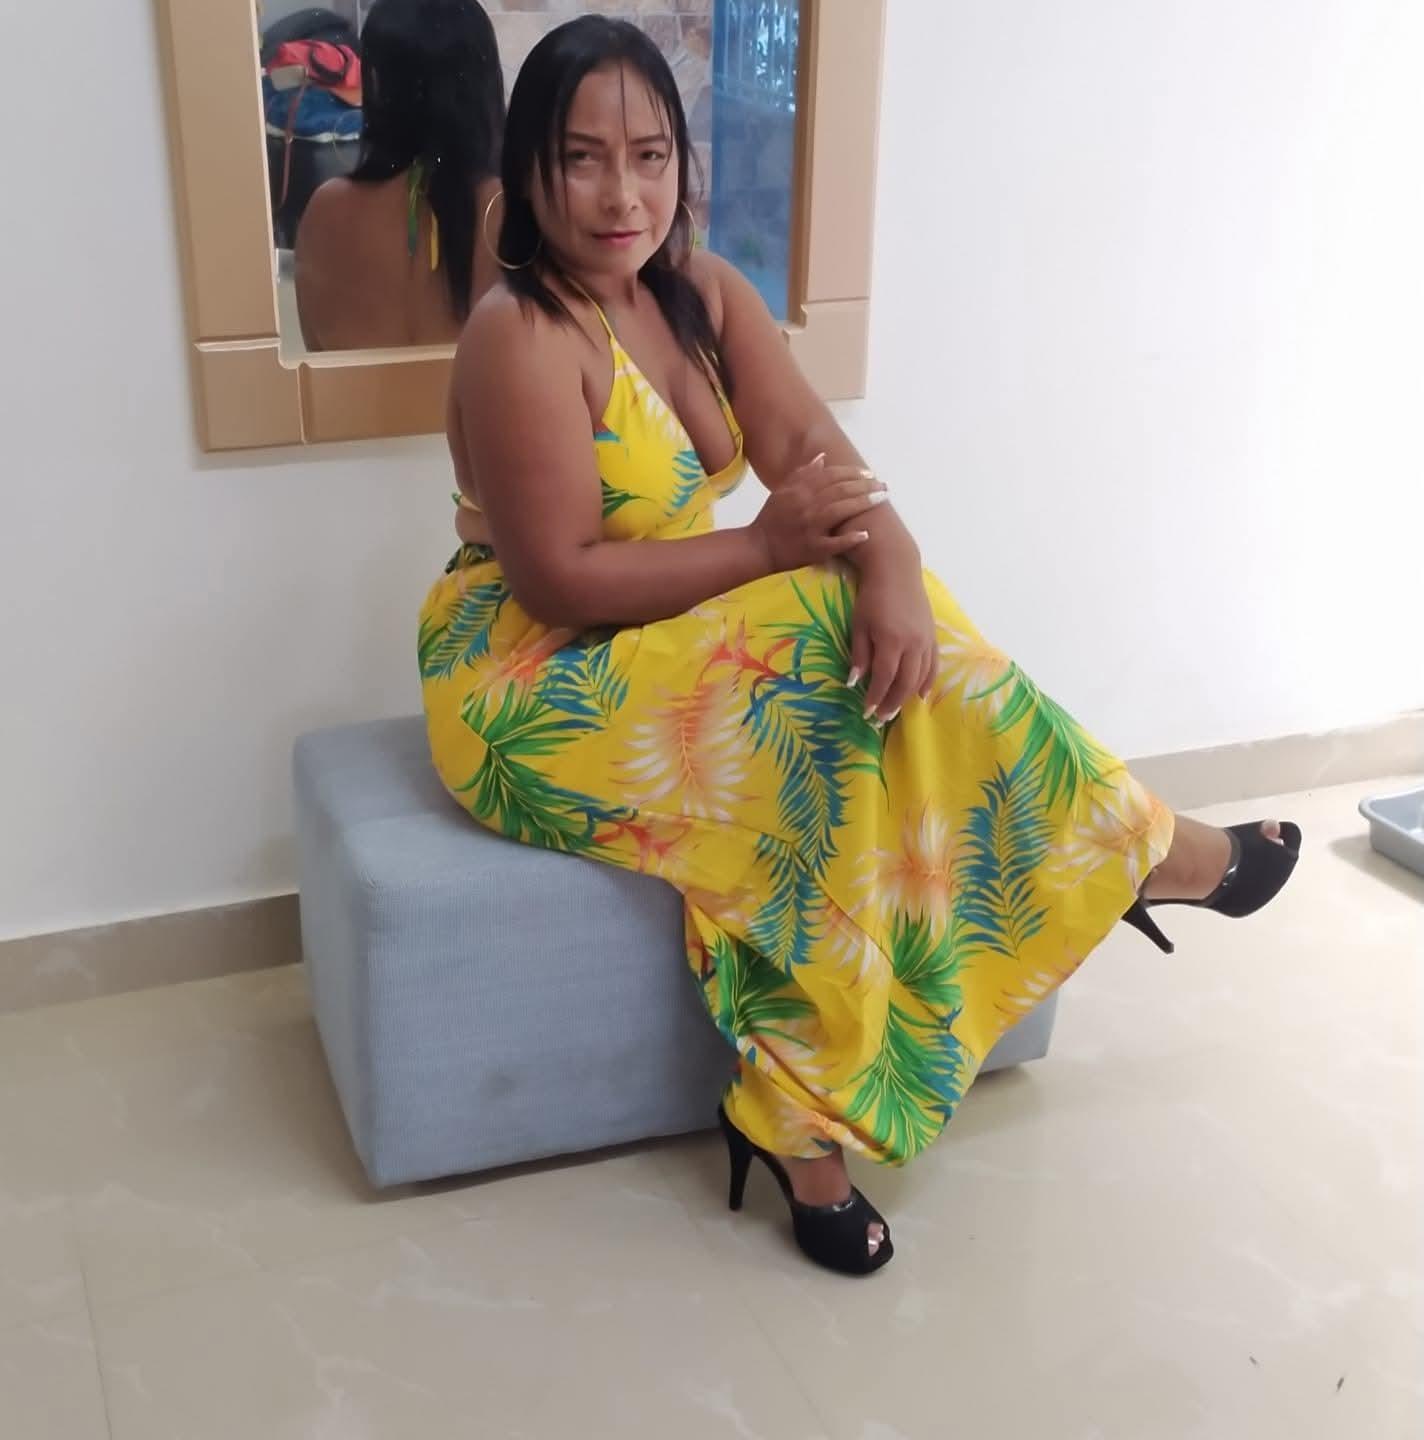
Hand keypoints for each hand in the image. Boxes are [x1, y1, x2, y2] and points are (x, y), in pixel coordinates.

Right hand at [748, 453, 887, 572]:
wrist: (758, 547)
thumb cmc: (771, 518)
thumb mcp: (782, 491)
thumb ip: (802, 474)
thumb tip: (822, 457)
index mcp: (799, 490)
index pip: (831, 476)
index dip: (852, 473)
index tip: (869, 474)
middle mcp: (806, 506)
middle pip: (840, 490)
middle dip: (865, 485)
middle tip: (883, 486)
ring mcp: (810, 528)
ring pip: (840, 510)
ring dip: (863, 503)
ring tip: (881, 499)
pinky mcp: (813, 549)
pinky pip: (834, 543)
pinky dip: (850, 539)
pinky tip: (866, 534)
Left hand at [849, 563, 937, 723]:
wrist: (897, 570)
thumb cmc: (871, 596)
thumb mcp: (859, 625)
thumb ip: (859, 655)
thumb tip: (854, 683)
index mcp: (891, 641)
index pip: (884, 678)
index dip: (876, 697)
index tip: (866, 712)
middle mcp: (913, 644)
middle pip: (905, 682)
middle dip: (892, 703)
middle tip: (881, 719)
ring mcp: (926, 640)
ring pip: (921, 676)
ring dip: (908, 696)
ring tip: (897, 710)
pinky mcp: (932, 635)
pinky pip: (933, 664)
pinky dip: (927, 681)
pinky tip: (920, 694)